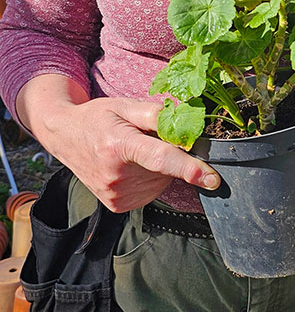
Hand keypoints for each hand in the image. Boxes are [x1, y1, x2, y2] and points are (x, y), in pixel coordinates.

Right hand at [20, 80, 219, 212]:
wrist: (64, 137)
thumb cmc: (98, 118)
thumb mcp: (126, 105)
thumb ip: (158, 116)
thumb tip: (188, 127)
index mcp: (119, 145)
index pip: (161, 159)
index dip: (190, 169)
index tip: (213, 179)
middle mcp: (116, 175)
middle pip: (166, 168)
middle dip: (169, 154)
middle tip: (143, 140)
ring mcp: (116, 194)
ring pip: (162, 181)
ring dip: (158, 168)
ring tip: (131, 153)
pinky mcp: (118, 206)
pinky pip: (152, 191)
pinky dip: (150, 179)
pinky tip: (130, 167)